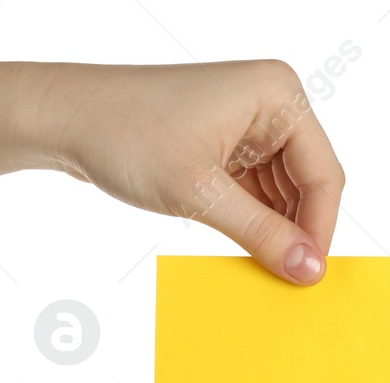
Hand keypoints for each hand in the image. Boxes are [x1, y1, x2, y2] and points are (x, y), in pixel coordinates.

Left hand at [33, 61, 345, 284]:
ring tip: (261, 269)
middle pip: (308, 183)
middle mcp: (270, 104)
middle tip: (287, 281)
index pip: (323, 173)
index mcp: (277, 95)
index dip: (320, 229)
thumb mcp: (199, 193)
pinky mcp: (226, 145)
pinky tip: (244, 251)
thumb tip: (308, 270)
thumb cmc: (125, 134)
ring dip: (273, 231)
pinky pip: (255, 192)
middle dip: (297, 231)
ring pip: (283, 193)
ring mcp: (248, 125)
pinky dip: (252, 223)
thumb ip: (261, 233)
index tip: (308, 276)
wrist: (66, 119)